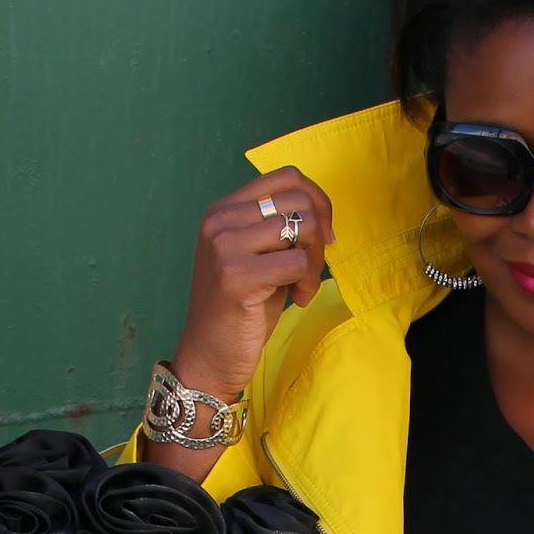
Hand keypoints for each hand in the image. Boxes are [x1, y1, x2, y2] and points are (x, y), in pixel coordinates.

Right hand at [171, 167, 335, 401]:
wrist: (209, 356)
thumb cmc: (240, 311)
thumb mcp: (257, 258)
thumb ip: (279, 230)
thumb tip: (322, 214)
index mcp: (223, 210)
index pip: (287, 177)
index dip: (318, 202)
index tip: (325, 235)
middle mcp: (220, 221)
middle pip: (300, 200)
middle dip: (320, 236)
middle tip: (311, 269)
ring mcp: (225, 246)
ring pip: (303, 228)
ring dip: (315, 262)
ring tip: (302, 287)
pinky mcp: (236, 276)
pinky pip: (298, 262)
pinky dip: (308, 282)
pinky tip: (297, 300)